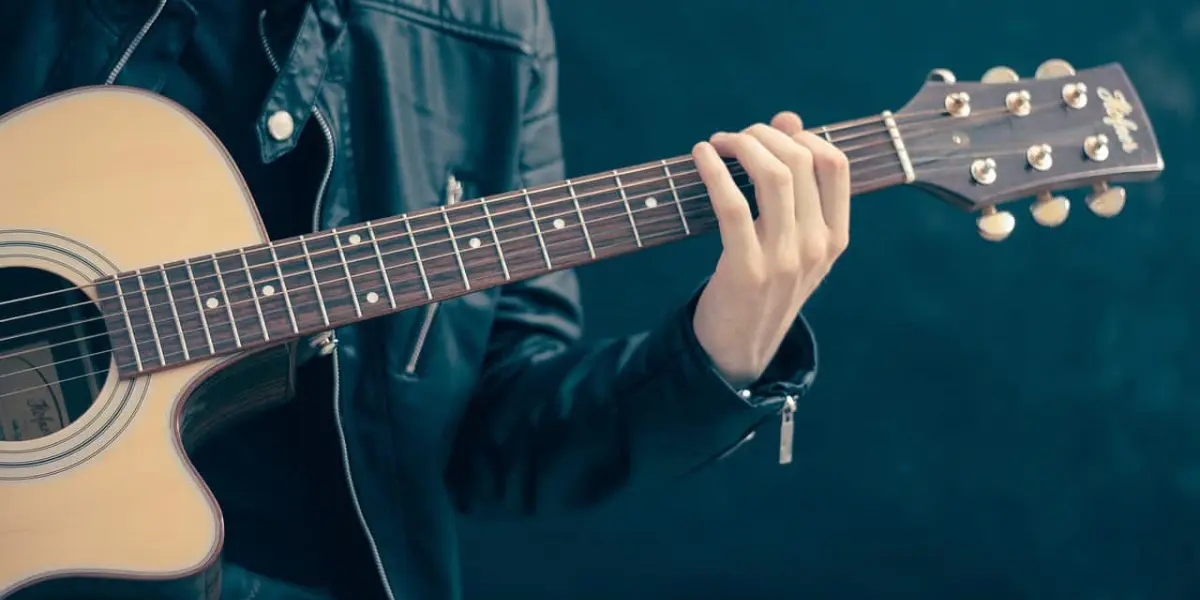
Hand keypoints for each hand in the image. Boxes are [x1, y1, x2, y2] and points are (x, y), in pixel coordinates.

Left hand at [691, 112, 849, 387]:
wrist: (739, 349)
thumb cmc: (762, 285)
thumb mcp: (792, 240)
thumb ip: (796, 185)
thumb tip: (789, 119)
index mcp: (836, 238)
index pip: (836, 165)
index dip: (802, 136)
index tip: (772, 132)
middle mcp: (817, 247)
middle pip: (800, 162)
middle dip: (763, 135)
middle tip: (735, 137)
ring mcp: (785, 260)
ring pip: (773, 176)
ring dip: (742, 145)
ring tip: (718, 142)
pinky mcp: (746, 269)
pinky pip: (732, 205)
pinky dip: (713, 171)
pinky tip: (701, 156)